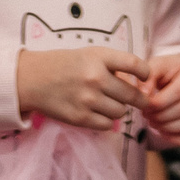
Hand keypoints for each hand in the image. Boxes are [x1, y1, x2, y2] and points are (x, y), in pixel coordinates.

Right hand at [15, 46, 146, 130]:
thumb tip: (136, 83)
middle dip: (139, 99)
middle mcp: (95, 78)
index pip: (134, 65)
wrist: (33, 79)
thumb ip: (111, 65)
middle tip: (140, 100)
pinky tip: (100, 113)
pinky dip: (108, 121)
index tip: (146, 78)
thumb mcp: (88, 55)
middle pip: (132, 94)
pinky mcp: (80, 118)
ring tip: (110, 104)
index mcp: (99, 58)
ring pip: (121, 112)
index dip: (145, 73)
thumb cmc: (63, 65)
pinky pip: (108, 125)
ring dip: (120, 109)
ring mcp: (88, 99)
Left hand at [142, 50, 179, 146]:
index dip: (159, 103)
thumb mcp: (157, 66)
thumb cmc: (169, 71)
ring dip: (168, 128)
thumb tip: (143, 95)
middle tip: (147, 116)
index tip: (145, 107)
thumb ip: (148, 77)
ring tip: (153, 122)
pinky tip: (164, 132)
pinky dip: (177, 139)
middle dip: (162, 116)